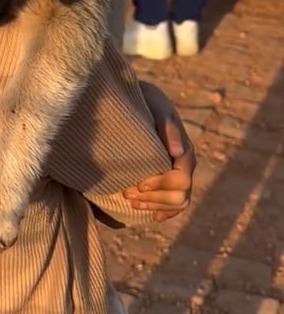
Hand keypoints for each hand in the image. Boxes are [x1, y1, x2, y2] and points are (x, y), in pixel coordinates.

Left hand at [124, 81, 195, 221]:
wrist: (140, 99)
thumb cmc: (147, 102)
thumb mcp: (157, 108)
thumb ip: (168, 128)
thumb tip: (177, 153)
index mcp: (186, 151)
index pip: (181, 180)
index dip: (161, 185)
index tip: (139, 183)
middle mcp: (184, 165)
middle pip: (180, 197)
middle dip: (155, 199)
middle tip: (128, 194)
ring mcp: (177, 173)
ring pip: (176, 203)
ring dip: (155, 206)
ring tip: (131, 201)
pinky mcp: (166, 178)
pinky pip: (171, 202)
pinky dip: (162, 210)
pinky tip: (149, 214)